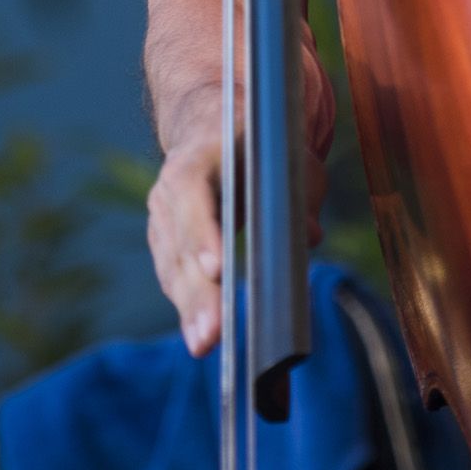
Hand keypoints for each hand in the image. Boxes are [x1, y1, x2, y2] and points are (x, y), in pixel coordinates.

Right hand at [146, 132, 327, 357]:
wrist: (210, 124)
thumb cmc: (257, 140)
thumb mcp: (286, 153)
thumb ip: (298, 191)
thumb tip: (308, 235)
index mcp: (199, 152)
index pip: (191, 191)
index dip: (202, 230)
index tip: (217, 268)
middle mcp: (170, 185)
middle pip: (180, 242)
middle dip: (197, 290)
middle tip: (212, 333)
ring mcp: (162, 214)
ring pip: (172, 266)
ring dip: (189, 308)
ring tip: (204, 345)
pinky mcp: (164, 240)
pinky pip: (172, 276)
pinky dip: (186, 307)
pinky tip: (201, 336)